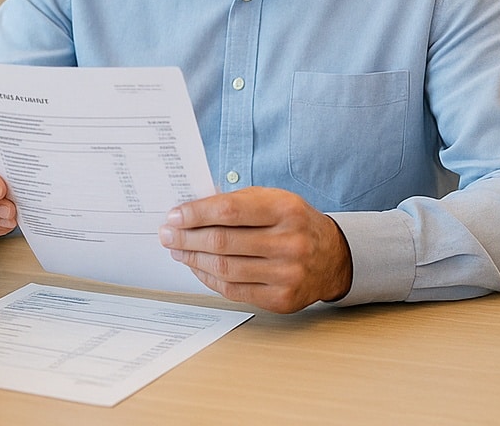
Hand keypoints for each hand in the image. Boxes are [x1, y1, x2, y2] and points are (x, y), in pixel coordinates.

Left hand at [157, 186, 352, 312]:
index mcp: (286, 210)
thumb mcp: (272, 199)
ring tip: (177, 250)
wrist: (332, 257)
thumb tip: (189, 211)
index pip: (229, 211)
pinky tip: (197, 266)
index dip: (195, 214)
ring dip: (193, 259)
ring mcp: (288, 275)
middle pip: (223, 242)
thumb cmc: (293, 222)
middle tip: (167, 234)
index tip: (173, 216)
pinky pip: (233, 290)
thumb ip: (235, 202)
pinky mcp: (282, 300)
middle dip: (187, 238)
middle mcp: (290, 243)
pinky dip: (209, 278)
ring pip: (225, 269)